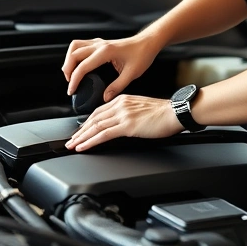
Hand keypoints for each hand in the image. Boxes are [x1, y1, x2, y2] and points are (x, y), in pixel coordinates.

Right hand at [62, 34, 162, 101]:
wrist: (148, 42)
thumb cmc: (142, 54)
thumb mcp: (132, 74)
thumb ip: (117, 86)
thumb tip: (105, 97)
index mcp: (106, 52)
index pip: (83, 66)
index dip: (74, 80)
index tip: (72, 90)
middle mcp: (100, 45)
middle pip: (74, 54)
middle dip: (68, 70)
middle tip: (70, 84)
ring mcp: (99, 42)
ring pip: (75, 46)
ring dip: (69, 59)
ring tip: (70, 73)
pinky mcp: (101, 42)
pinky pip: (81, 45)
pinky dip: (75, 54)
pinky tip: (79, 64)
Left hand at [65, 94, 182, 150]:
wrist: (175, 112)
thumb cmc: (164, 113)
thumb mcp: (141, 108)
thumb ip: (129, 113)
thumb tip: (122, 124)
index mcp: (123, 99)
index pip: (99, 111)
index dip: (87, 122)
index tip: (80, 130)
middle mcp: (120, 105)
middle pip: (93, 119)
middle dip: (80, 131)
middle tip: (71, 140)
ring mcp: (123, 114)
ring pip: (95, 126)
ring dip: (81, 137)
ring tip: (73, 145)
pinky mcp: (127, 125)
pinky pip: (103, 134)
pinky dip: (91, 141)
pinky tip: (84, 146)